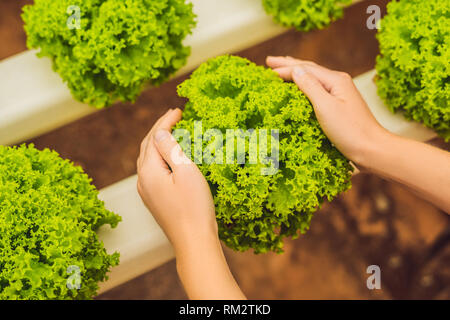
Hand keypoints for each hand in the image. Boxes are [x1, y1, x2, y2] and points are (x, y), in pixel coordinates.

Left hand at [137, 108, 217, 253]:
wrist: (193, 241)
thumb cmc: (194, 207)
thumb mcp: (186, 171)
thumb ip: (170, 149)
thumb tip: (160, 132)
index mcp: (148, 171)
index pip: (154, 137)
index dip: (165, 121)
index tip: (178, 109)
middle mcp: (143, 180)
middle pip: (147, 146)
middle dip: (160, 129)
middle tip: (174, 116)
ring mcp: (147, 192)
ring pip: (148, 158)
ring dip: (159, 142)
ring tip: (172, 131)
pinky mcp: (155, 200)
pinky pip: (153, 170)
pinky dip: (160, 157)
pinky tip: (169, 157)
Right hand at [267, 56, 449, 212]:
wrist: (371, 150)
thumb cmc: (350, 130)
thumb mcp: (326, 107)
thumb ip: (310, 86)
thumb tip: (296, 70)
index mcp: (335, 80)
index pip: (305, 69)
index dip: (285, 68)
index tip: (267, 68)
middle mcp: (338, 84)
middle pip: (309, 70)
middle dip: (289, 65)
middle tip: (270, 61)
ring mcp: (340, 95)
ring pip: (313, 79)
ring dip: (296, 74)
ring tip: (282, 70)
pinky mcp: (339, 107)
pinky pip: (316, 91)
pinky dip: (303, 87)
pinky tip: (300, 90)